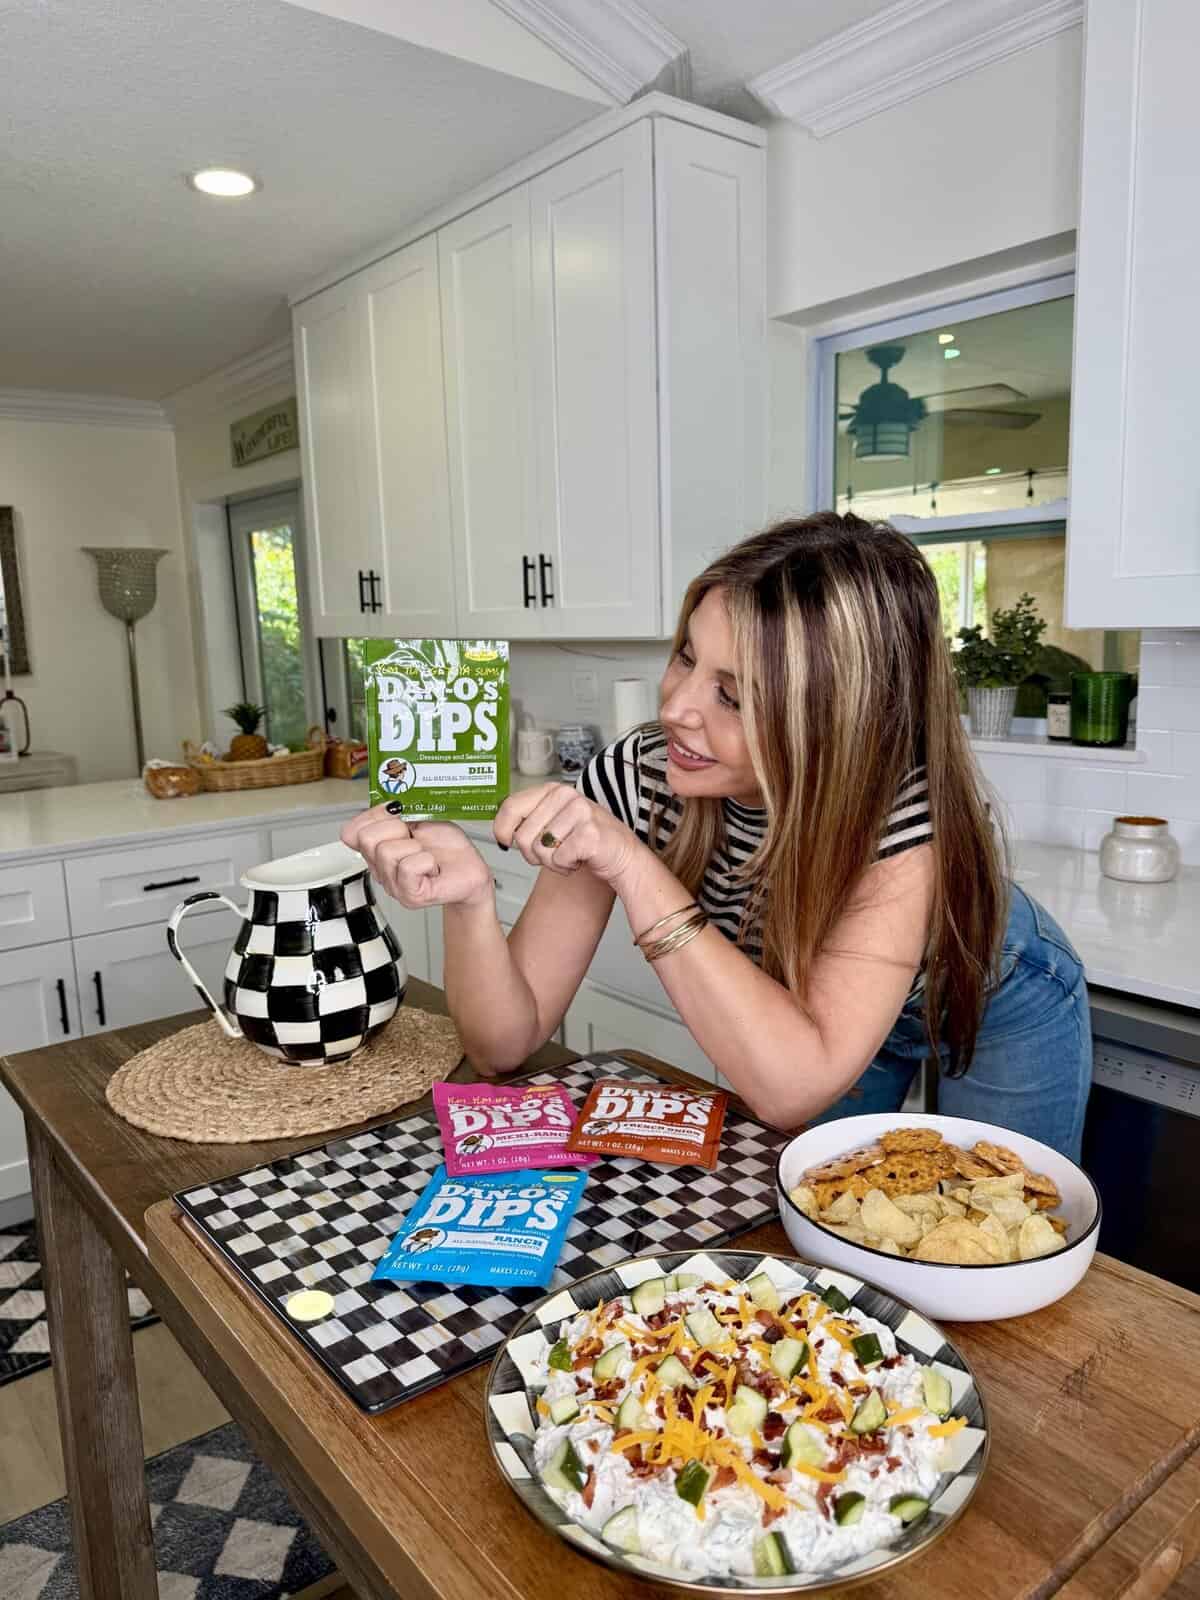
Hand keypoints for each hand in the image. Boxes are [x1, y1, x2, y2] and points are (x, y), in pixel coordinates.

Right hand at [341, 805, 492, 909]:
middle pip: (366, 839)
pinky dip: (425, 860)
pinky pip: (407, 867)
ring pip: (386, 852)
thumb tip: (387, 805)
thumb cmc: (446, 847)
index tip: (397, 813)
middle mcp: (381, 869)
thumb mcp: (419, 818)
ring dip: (414, 846)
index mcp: (377, 850)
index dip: (373, 816)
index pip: (350, 833)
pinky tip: (432, 866)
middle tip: (415, 838)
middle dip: (395, 829)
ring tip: (426, 854)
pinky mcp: (410, 896)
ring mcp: (393, 885)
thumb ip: (397, 812)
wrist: (469, 869)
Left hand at [494, 783, 641, 883]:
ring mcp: (580, 812)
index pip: (510, 807)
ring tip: (569, 854)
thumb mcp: (553, 820)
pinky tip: (579, 859)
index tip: (505, 841)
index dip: (502, 829)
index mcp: (553, 790)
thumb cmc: (584, 839)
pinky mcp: (590, 833)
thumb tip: (500, 829)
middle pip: (522, 837)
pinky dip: (566, 867)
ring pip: (540, 851)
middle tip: (554, 853)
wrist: (622, 854)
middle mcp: (566, 796)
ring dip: (552, 863)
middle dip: (534, 855)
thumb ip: (528, 818)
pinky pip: (558, 859)